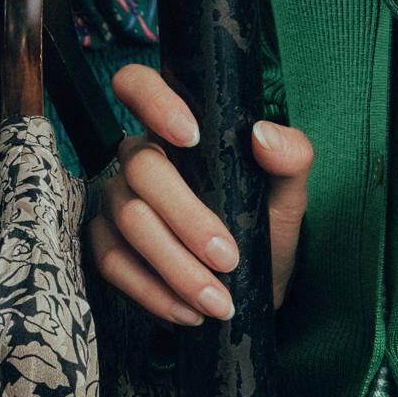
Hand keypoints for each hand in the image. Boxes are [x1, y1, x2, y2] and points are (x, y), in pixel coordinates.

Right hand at [85, 63, 313, 323]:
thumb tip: (263, 135)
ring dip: (174, 266)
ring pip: (128, 219)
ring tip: (216, 299)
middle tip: (227, 259)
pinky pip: (112, 262)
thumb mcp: (288, 193)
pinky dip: (152, 292)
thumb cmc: (265, 227)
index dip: (153, 100)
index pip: (137, 84)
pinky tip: (187, 312)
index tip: (190, 136)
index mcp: (179, 125)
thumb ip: (291, 157)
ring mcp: (116, 199)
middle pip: (141, 168)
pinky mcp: (106, 244)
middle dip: (186, 219)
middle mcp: (139, 155)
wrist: (254, 290)